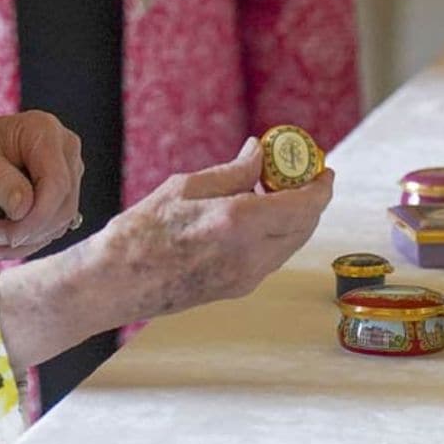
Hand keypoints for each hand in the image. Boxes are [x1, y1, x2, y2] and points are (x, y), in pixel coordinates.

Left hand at [0, 111, 83, 260]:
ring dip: (24, 241)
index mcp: (44, 130)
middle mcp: (63, 148)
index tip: (1, 235)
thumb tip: (24, 208)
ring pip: (60, 222)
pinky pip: (54, 227)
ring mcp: (66, 172)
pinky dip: (27, 242)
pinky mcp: (60, 194)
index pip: (56, 183)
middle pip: (62, 205)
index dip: (36, 216)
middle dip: (25, 231)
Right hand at [94, 136, 332, 323]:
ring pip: (290, 243)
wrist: (119, 281)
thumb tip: (259, 153)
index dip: (320, 186)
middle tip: (300, 174)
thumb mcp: (187, 187)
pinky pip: (271, 256)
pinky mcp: (237, 289)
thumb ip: (232, 172)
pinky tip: (254, 214)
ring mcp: (247, 277)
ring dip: (294, 217)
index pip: (303, 205)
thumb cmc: (143, 229)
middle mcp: (251, 254)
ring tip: (273, 190)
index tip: (324, 168)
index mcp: (239, 222)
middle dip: (310, 199)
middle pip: (303, 226)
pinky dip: (276, 233)